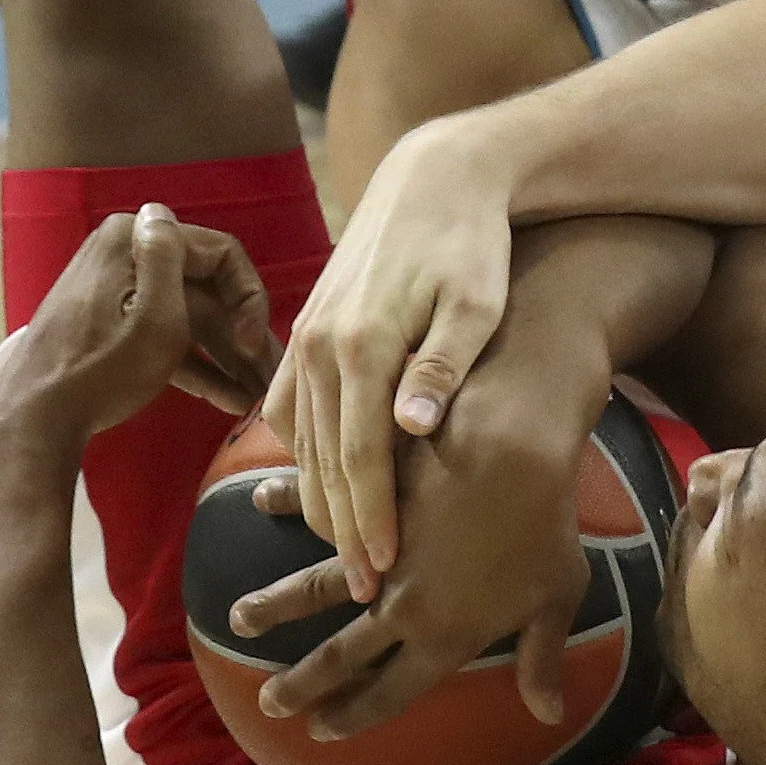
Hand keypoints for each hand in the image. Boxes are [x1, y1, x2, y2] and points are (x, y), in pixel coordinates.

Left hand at [0, 205, 283, 440]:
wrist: (35, 419)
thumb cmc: (103, 367)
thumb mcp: (154, 315)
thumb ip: (167, 257)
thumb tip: (160, 210)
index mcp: (132, 241)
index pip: (221, 255)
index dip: (248, 299)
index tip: (252, 345)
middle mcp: (124, 257)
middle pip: (207, 291)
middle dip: (243, 340)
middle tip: (273, 380)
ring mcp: (118, 293)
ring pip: (190, 319)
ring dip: (227, 358)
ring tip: (258, 398)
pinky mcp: (112, 328)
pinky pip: (165, 336)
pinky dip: (195, 364)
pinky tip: (229, 399)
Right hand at [233, 391, 591, 737]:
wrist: (517, 448)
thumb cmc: (548, 524)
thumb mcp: (558, 596)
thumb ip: (543, 658)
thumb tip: (550, 714)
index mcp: (444, 637)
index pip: (390, 692)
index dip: (355, 714)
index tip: (322, 730)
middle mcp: (400, 605)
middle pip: (341, 656)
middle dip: (302, 683)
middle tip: (270, 701)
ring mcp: (380, 551)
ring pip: (315, 588)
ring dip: (274, 605)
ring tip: (239, 620)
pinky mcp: (370, 497)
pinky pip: (321, 506)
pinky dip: (289, 503)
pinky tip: (260, 499)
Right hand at [260, 125, 515, 595]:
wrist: (436, 176)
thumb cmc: (473, 244)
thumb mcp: (476, 303)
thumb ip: (442, 367)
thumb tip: (411, 429)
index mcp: (361, 344)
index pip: (360, 459)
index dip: (371, 522)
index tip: (384, 574)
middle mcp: (319, 344)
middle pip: (323, 463)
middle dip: (343, 531)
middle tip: (367, 588)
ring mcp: (304, 336)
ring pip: (301, 443)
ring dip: (321, 500)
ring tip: (350, 549)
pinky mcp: (303, 329)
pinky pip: (289, 410)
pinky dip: (305, 455)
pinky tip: (329, 486)